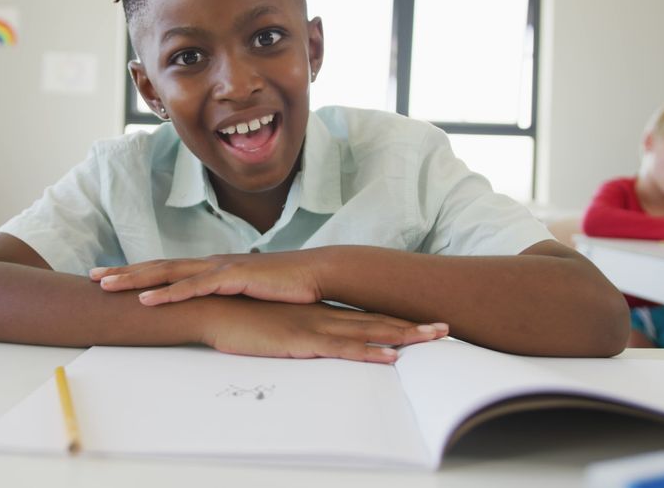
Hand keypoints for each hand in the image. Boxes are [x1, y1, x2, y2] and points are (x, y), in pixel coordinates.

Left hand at [90, 251, 321, 305]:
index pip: (169, 269)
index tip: (111, 277)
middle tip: (92, 277)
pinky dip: (167, 293)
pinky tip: (145, 300)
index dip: (139, 272)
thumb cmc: (287, 287)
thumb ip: (230, 298)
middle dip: (124, 271)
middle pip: (159, 266)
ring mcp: (220, 268)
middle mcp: (211, 263)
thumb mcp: (251, 294)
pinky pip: (193, 287)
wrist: (316, 274)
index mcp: (213, 267)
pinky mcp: (232, 278)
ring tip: (106, 286)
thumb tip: (218, 309)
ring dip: (135, 279)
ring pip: (168, 273)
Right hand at [200, 299, 449, 363]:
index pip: (365, 316)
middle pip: (377, 321)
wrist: (216, 307)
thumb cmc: (241, 317)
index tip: (422, 323)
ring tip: (435, 338)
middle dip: (413, 327)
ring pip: (370, 333)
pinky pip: (344, 349)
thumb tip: (302, 332)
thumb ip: (293, 326)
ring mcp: (317, 327)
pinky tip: (393, 357)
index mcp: (319, 312)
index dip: (395, 320)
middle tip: (446, 328)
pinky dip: (371, 353)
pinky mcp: (304, 340)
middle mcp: (324, 316)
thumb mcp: (274, 322)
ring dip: (405, 336)